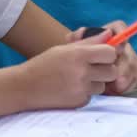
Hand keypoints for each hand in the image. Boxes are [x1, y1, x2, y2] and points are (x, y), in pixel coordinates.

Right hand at [16, 29, 136, 110]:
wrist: (24, 87)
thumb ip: (89, 42)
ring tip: (76, 79)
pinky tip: (69, 88)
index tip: (101, 55)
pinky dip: (85, 93)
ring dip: (95, 82)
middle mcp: (82, 72)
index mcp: (78, 55)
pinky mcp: (79, 102)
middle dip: (106, 69)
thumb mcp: (64, 49)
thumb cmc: (44, 64)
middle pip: (112, 71)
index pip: (110, 53)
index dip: (108, 53)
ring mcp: (81, 89)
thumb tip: (109, 34)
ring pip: (103, 85)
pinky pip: (92, 96)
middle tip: (92, 68)